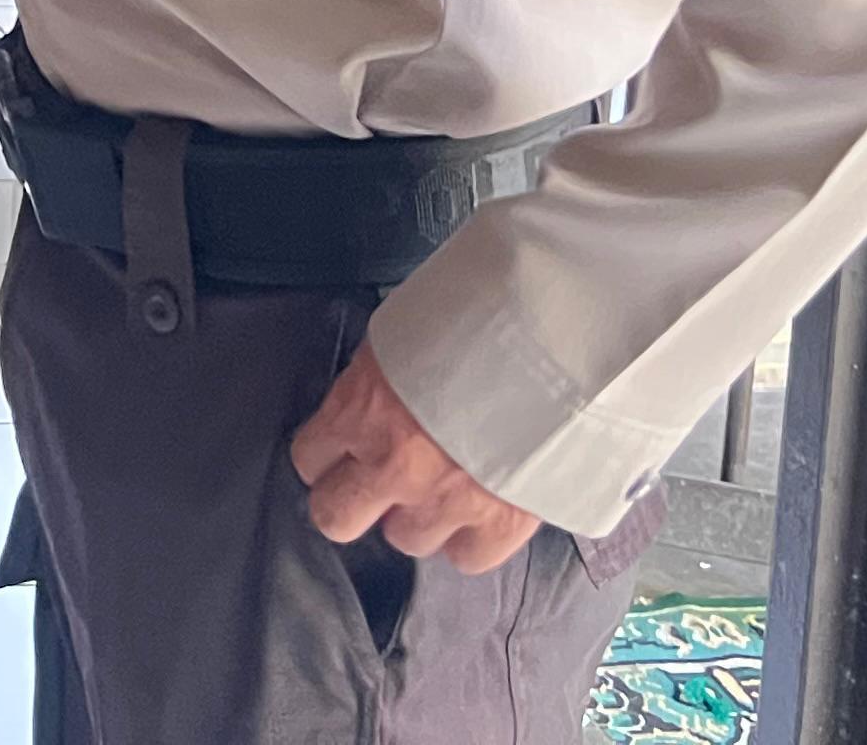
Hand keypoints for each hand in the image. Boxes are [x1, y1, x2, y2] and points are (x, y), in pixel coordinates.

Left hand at [288, 345, 541, 576]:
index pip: (309, 458)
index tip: (338, 449)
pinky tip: (479, 508)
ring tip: (442, 483)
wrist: (557, 332)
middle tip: (374, 480)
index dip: (325, 452)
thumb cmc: (476, 310)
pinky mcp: (502, 523)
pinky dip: (470, 538)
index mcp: (360, 410)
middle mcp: (392, 466)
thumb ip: (377, 383)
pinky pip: (468, 558)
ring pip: (405, 539)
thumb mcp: (401, 333)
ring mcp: (446, 501)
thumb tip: (373, 405)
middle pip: (337, 517)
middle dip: (351, 498)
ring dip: (417, 514)